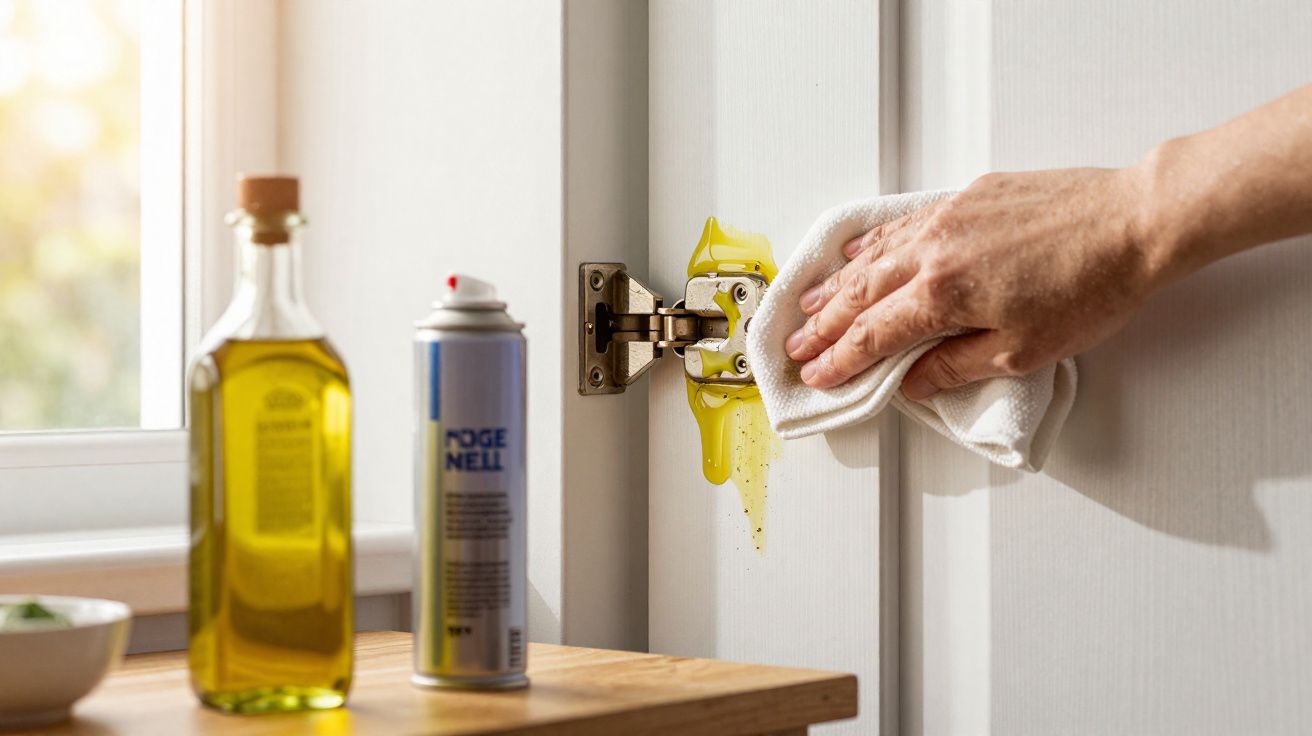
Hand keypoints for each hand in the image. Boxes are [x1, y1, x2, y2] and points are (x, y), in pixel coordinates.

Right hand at [785, 166, 1168, 398]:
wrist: (1133, 223)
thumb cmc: (1091, 288)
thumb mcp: (1023, 351)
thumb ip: (956, 366)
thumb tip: (913, 382)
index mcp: (943, 296)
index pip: (873, 336)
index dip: (840, 360)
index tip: (817, 375)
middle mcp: (932, 252)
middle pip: (861, 295)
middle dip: (824, 326)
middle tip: (797, 346)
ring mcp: (947, 219)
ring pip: (874, 256)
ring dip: (838, 284)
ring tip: (811, 304)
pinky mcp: (967, 197)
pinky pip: (902, 223)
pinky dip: (873, 242)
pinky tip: (857, 251)